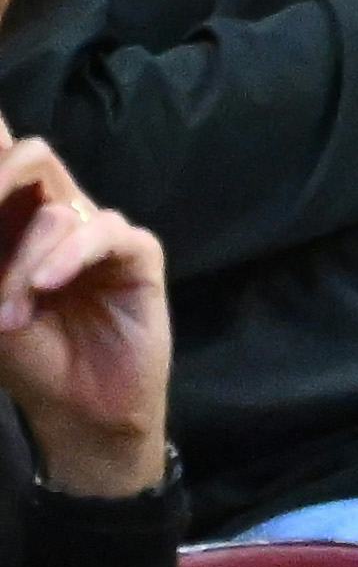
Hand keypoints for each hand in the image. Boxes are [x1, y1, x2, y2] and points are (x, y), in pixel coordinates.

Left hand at [0, 140, 169, 497]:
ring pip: (56, 207)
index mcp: (14, 221)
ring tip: (8, 317)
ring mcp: (98, 233)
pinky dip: (67, 257)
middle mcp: (56, 216)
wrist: (79, 411)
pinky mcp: (137, 254)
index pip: (7, 162)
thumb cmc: (26, 360)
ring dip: (21, 261)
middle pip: (30, 155)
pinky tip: (47, 287)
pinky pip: (103, 233)